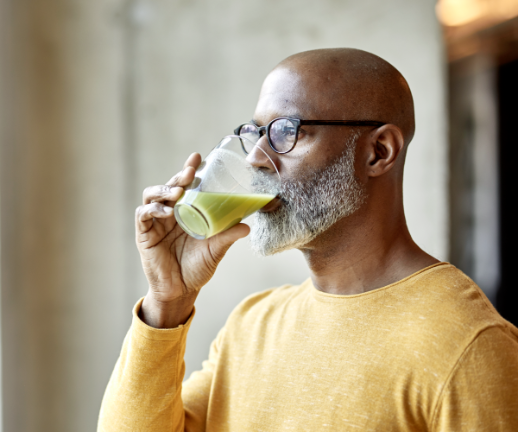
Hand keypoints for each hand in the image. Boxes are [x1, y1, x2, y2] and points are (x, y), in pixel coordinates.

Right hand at [135, 153, 249, 327]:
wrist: (181, 291)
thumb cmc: (197, 268)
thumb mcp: (216, 249)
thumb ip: (228, 236)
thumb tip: (247, 226)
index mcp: (185, 212)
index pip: (185, 186)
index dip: (189, 170)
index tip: (198, 157)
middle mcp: (169, 213)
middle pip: (169, 186)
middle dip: (179, 176)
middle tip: (190, 171)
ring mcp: (155, 222)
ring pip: (152, 195)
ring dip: (164, 189)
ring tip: (178, 192)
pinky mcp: (144, 234)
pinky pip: (144, 215)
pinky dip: (153, 209)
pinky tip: (166, 211)